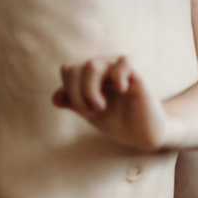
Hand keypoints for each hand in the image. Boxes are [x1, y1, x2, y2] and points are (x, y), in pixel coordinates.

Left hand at [53, 56, 170, 150]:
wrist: (143, 135)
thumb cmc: (118, 122)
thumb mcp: (90, 113)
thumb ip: (73, 103)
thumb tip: (55, 97)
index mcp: (91, 74)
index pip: (69, 69)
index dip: (69, 91)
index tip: (84, 111)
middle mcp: (105, 67)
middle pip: (77, 67)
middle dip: (77, 94)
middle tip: (92, 111)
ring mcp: (120, 69)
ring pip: (93, 64)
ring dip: (90, 91)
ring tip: (101, 107)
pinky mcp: (138, 75)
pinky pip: (124, 62)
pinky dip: (117, 77)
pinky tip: (121, 90)